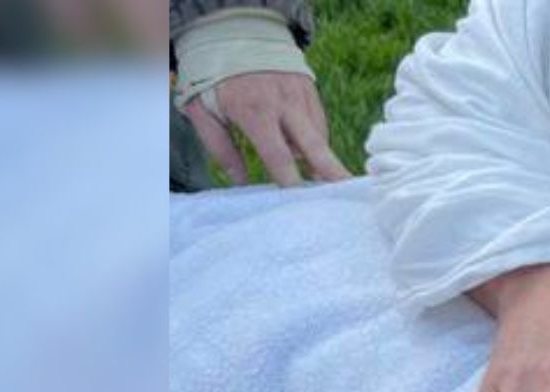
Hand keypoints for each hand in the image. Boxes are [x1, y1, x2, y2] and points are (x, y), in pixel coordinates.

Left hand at [181, 72, 351, 185]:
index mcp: (254, 111)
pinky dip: (314, 139)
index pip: (278, 154)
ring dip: (321, 158)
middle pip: (313, 145)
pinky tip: (306, 151)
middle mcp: (282, 103)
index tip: (300, 199)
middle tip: (346, 191)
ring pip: (318, 135)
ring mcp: (299, 94)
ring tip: (325, 181)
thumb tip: (240, 182)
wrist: (234, 33)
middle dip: (331, 171)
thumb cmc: (214, 78)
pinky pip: (317, 122)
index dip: (290, 179)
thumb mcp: (202, 111)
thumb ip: (220, 149)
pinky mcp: (308, 89)